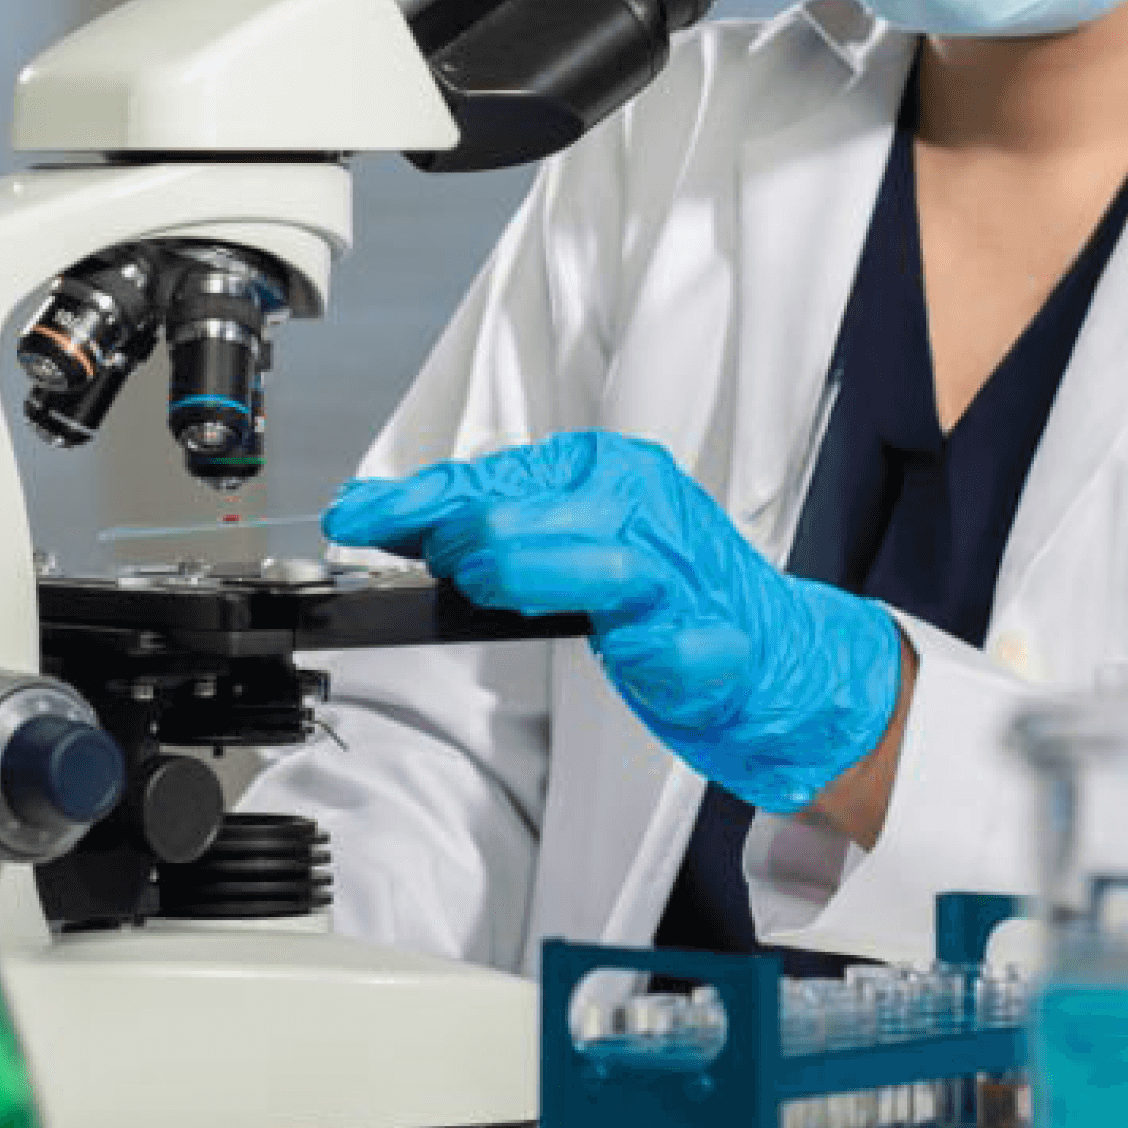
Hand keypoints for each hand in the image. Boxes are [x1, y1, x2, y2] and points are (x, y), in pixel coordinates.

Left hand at [324, 430, 905, 814]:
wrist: (772, 646)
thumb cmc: (664, 589)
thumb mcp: (575, 537)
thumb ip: (498, 528)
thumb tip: (397, 522)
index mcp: (605, 472)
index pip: (489, 477)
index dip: (413, 502)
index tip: (356, 515)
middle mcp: (641, 509)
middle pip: (524, 518)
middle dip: (464, 548)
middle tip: (448, 571)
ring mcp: (680, 575)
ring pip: (596, 569)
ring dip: (528, 579)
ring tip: (487, 589)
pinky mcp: (715, 642)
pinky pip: (672, 649)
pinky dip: (652, 655)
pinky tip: (636, 655)